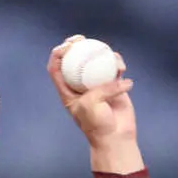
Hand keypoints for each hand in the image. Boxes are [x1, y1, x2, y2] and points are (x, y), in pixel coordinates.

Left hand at [47, 36, 142, 172]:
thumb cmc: (98, 125)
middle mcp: (80, 85)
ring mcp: (96, 83)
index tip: (66, 46)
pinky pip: (114, 67)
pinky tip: (122, 68)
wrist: (116, 137)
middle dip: (76, 44)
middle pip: (74, 59)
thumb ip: (97, 88)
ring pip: (96, 59)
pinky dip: (118, 64)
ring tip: (109, 54)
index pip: (56, 69)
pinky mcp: (113, 84)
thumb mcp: (90, 105)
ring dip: (102, 52)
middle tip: (82, 39)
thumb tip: (117, 75)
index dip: (57, 54)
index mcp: (67, 91)